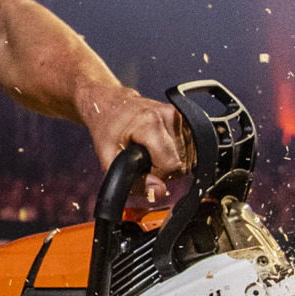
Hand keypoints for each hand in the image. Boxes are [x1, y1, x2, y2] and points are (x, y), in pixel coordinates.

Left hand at [83, 85, 191, 202]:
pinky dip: (174, 152)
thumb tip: (159, 191)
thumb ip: (134, 182)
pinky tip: (158, 146)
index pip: (171, 165)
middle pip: (181, 162)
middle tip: (143, 159)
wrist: (110, 104)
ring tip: (149, 151)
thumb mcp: (109, 160)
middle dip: (163, 168)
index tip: (142, 167)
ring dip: (169, 161)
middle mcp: (169, 116)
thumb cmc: (107, 128)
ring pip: (186, 157)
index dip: (157, 174)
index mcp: (150, 123)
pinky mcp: (183, 117)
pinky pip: (187, 147)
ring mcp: (178, 115)